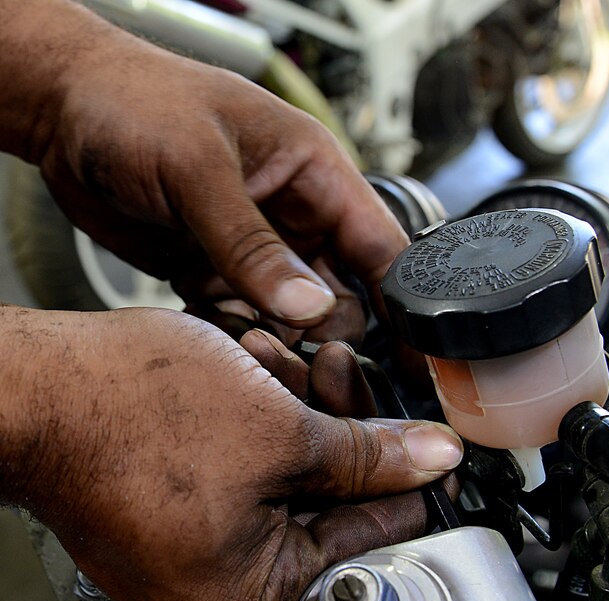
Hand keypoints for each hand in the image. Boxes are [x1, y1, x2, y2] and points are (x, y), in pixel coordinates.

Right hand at [2, 307, 461, 600]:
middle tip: (350, 374)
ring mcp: (186, 554)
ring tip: (292, 358)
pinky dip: (254, 423)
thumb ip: (370, 457)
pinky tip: (257, 371)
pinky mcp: (165, 514)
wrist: (30, 384)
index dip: (405, 486)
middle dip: (340, 428)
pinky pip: (235, 473)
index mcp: (249, 598)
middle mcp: (214, 592)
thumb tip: (433, 461)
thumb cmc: (130, 414)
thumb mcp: (283, 432)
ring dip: (294, 412)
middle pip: (319, 504)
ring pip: (278, 478)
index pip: (363, 539)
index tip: (431, 455)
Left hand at [4, 1, 406, 332]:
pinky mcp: (220, 275)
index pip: (383, 249)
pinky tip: (211, 320)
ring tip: (241, 328)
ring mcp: (259, 251)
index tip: (412, 356)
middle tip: (290, 338)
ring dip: (276, 336)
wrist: (62, 110)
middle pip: (345, 298)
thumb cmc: (134, 102)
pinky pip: (247, 322)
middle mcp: (296, 218)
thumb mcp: (198, 167)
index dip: (402, 306)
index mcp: (316, 175)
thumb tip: (309, 307)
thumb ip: (252, 243)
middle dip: (325, 329)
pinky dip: (235, 334)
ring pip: (295, 318)